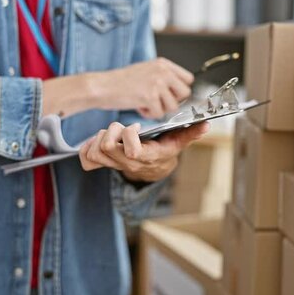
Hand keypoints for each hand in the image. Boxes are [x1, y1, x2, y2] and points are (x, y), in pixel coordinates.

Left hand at [79, 121, 209, 181]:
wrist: (152, 170)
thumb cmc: (163, 152)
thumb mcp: (178, 142)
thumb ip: (191, 133)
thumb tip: (206, 124)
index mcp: (146, 157)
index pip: (131, 151)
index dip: (129, 135)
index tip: (137, 128)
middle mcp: (127, 163)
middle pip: (107, 147)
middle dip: (112, 131)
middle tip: (120, 127)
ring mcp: (114, 165)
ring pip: (96, 152)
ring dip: (99, 137)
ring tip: (111, 132)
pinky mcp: (103, 165)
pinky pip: (87, 160)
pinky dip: (88, 148)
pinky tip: (98, 140)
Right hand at [89, 58, 193, 118]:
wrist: (102, 86)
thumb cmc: (121, 82)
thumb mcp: (146, 71)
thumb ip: (163, 77)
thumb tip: (180, 92)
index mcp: (163, 64)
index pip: (188, 79)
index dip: (179, 90)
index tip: (169, 95)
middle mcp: (163, 71)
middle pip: (185, 93)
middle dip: (172, 101)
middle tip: (157, 101)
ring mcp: (157, 83)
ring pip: (173, 106)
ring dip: (160, 109)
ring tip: (145, 103)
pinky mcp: (150, 96)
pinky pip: (159, 114)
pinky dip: (149, 114)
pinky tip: (138, 106)